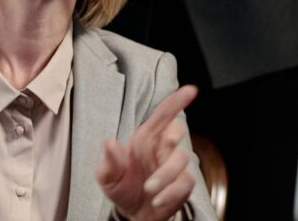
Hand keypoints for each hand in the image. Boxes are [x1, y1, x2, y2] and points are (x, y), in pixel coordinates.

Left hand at [96, 85, 197, 220]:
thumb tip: (110, 143)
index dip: (176, 101)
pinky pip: (185, 182)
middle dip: (172, 137)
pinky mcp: (182, 185)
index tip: (190, 90)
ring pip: (182, 158)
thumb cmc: (121, 187)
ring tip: (149, 189)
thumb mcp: (107, 176)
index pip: (162, 115)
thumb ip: (109, 161)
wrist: (133, 213)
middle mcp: (161, 149)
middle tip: (163, 148)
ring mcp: (173, 166)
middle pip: (177, 131)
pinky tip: (157, 200)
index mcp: (144, 139)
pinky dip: (171, 192)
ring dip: (165, 174)